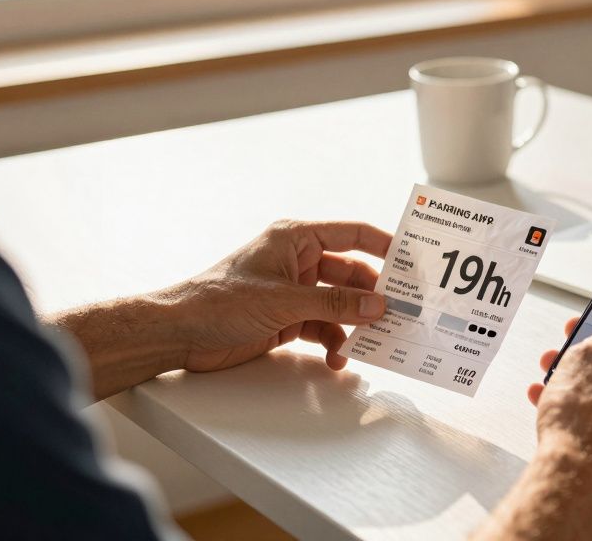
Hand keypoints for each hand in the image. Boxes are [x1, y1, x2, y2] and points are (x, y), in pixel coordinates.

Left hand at [172, 220, 390, 372]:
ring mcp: (293, 291)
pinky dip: (333, 341)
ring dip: (354, 323)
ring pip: (339, 305)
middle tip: (401, 312)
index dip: (384, 245)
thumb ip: (334, 304)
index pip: (352, 234)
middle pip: (350, 274)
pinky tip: (338, 357)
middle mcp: (298, 261)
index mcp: (296, 239)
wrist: (180, 333)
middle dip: (372, 295)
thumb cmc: (221, 301)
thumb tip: (378, 306)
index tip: (411, 262)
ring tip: (373, 342)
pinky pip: (322, 326)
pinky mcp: (286, 319)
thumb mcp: (284, 300)